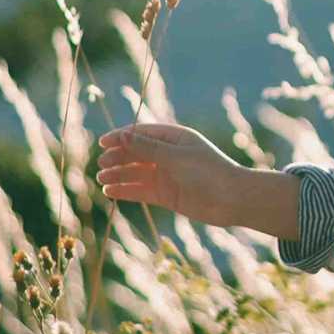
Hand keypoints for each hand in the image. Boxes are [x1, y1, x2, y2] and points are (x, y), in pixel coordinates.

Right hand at [95, 121, 246, 226]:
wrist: (231, 199)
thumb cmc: (208, 171)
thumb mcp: (176, 157)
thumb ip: (148, 149)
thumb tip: (123, 136)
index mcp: (175, 138)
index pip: (142, 133)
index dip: (122, 137)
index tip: (103, 143)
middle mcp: (169, 155)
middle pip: (137, 153)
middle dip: (118, 157)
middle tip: (101, 163)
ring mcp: (167, 175)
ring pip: (136, 172)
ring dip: (118, 174)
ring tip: (101, 178)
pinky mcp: (166, 194)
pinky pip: (141, 190)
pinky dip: (125, 190)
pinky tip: (110, 191)